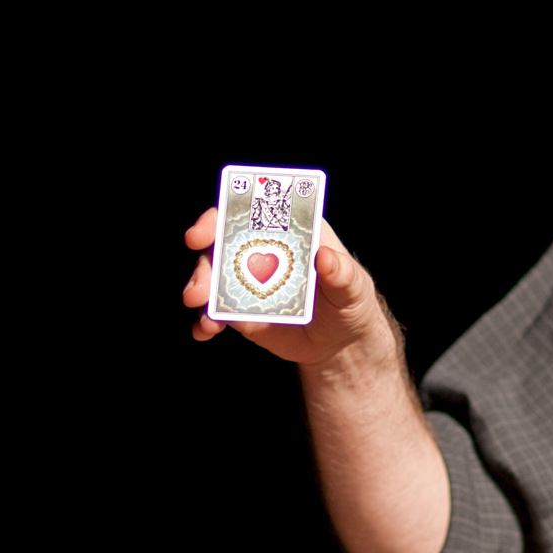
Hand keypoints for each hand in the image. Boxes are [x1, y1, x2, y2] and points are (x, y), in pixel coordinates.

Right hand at [181, 210, 395, 369]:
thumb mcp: (354, 287)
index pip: (251, 210)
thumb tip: (325, 257)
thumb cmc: (350, 302)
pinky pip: (214, 311)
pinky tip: (203, 332)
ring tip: (206, 321)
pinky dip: (205, 321)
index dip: (223, 214)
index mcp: (289, 229)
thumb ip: (342, 273)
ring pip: (211, 276)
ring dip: (199, 292)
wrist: (340, 343)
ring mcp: (247, 279)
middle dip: (204, 265)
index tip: (203, 233)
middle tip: (198, 292)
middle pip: (221, 244)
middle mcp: (261, 248)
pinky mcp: (240, 309)